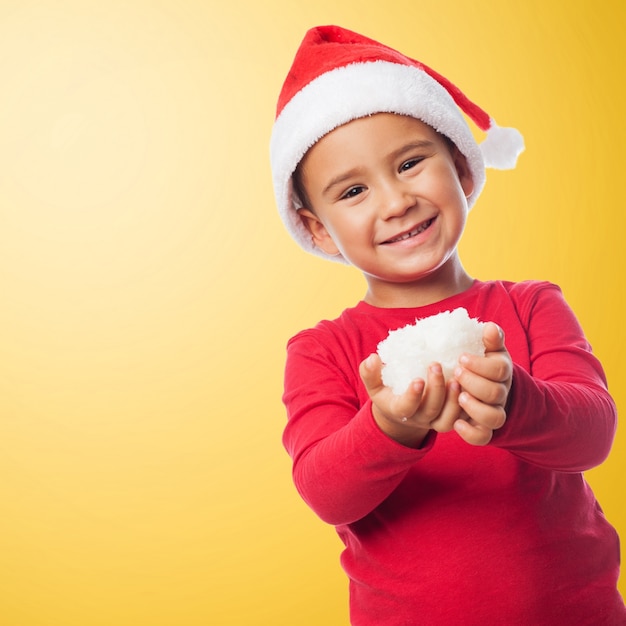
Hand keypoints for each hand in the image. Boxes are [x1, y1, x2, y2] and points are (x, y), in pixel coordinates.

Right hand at [360, 354, 462, 447]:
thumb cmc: (387, 392)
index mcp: (399, 410)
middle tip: (436, 365)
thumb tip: (372, 359)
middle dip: (435, 389)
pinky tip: (469, 384)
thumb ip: (369, 372)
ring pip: (448, 419)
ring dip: (454, 400)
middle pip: (430, 411)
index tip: (418, 379)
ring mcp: (435, 421)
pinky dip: (467, 405)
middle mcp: (419, 419)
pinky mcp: (450, 418)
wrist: (401, 411)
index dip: (412, 397)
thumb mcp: (374, 384)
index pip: (405, 408)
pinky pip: (462, 419)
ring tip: (457, 378)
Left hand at [452, 322, 511, 445]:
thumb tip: (490, 326)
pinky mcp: (483, 428)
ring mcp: (493, 412)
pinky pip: (483, 438)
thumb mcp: (488, 350)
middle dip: (473, 382)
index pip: (499, 369)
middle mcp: (500, 394)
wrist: (482, 388)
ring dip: (475, 408)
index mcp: (501, 372)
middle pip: (495, 393)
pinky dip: (470, 433)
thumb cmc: (480, 364)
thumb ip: (491, 339)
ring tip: (459, 396)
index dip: (480, 364)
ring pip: (495, 418)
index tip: (460, 356)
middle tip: (456, 372)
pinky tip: (457, 423)